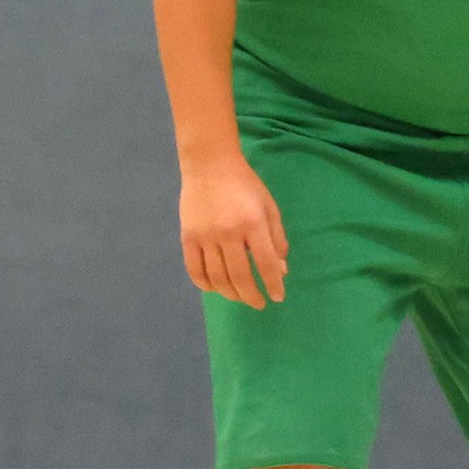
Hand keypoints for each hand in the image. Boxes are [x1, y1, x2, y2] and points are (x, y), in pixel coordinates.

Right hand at [176, 147, 288, 306]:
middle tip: (259, 303)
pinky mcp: (188, 237)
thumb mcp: (268, 207)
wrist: (210, 165)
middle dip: (252, 295)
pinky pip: (195, 269)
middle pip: (240, 276)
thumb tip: (280, 269)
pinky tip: (215, 288)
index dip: (273, 284)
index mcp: (253, 223)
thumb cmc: (245, 184)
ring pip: (217, 277)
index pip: (265, 263)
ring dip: (230, 293)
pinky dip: (205, 284)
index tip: (277, 297)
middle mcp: (228, 233)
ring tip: (239, 297)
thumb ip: (277, 238)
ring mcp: (205, 236)